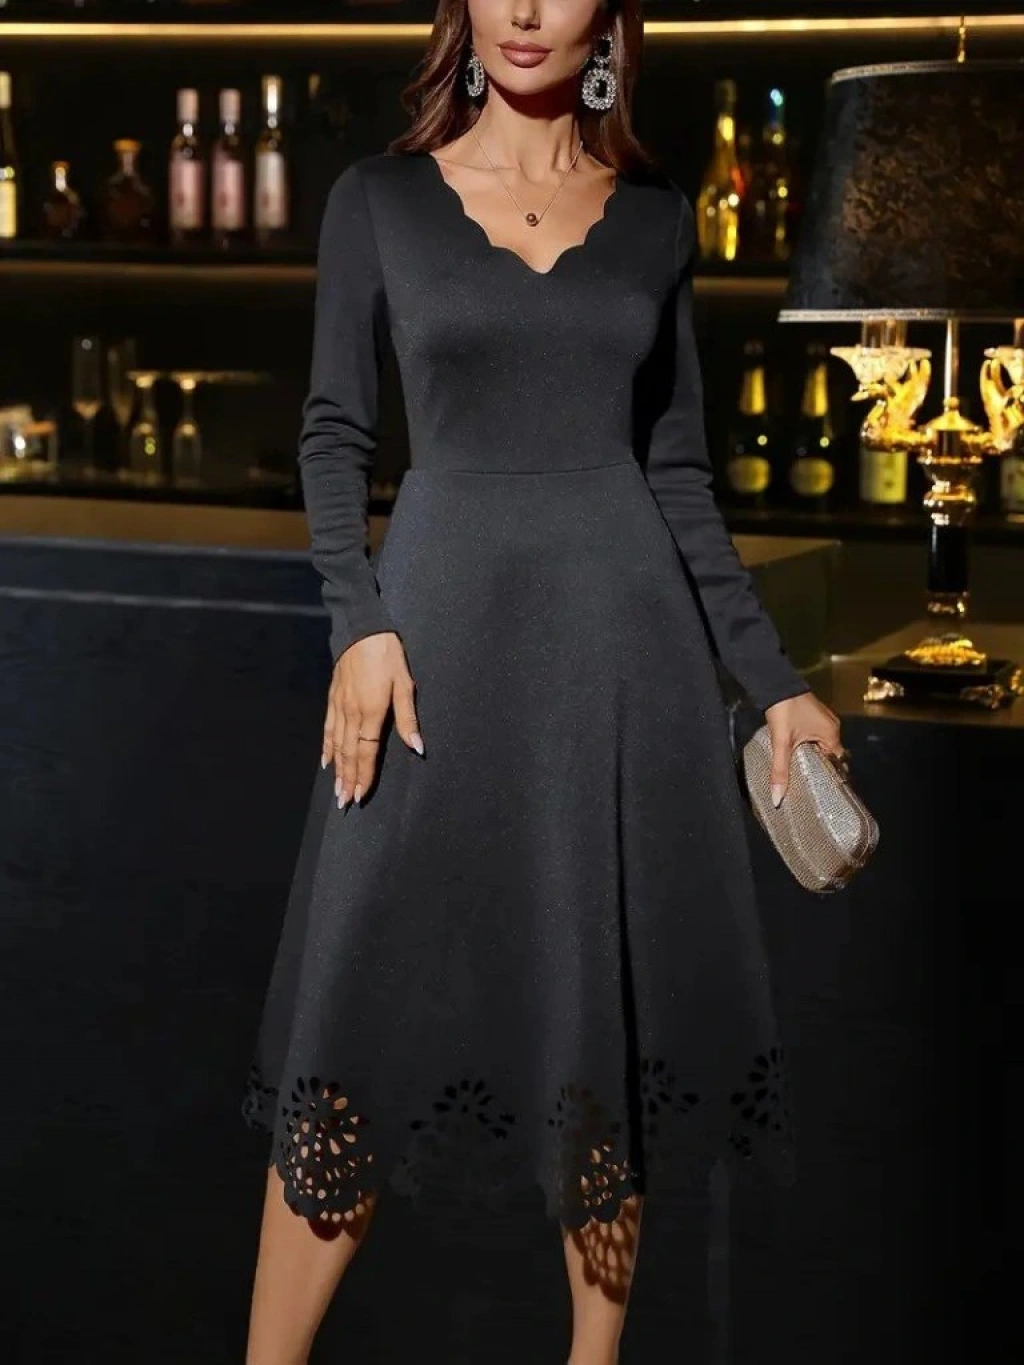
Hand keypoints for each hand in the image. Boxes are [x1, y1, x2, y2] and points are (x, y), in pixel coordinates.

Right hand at [321, 632, 423, 807]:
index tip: (361, 796)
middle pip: (349, 753)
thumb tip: (417, 748)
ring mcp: (340, 706)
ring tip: (336, 790)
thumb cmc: (388, 656)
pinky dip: (327, 747)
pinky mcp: (333, 698)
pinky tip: (326, 761)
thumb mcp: (405, 685)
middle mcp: (352, 713)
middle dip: (347, 780)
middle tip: (345, 803)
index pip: (366, 752)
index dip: (364, 775)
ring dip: (337, 769)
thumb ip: (408, 719)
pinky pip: (328, 728)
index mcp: (372, 712)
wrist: (361, 630)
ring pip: (337, 744)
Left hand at [764, 690, 842, 808]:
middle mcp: (833, 727)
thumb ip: (780, 770)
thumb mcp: (782, 743)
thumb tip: (777, 798)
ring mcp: (824, 720)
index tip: (822, 790)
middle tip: (809, 785)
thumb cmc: (784, 711)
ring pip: (822, 745)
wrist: (776, 683)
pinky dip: (809, 745)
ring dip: (814, 756)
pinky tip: (798, 753)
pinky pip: (816, 736)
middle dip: (820, 768)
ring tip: (803, 773)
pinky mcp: (814, 715)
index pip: (838, 762)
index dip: (830, 776)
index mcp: (832, 734)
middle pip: (830, 754)